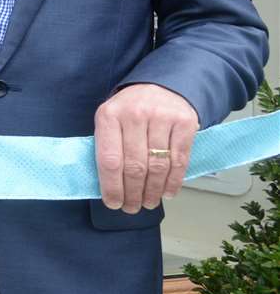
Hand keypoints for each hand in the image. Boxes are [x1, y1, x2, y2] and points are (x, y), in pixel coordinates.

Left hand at [94, 83, 198, 211]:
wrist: (162, 85)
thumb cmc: (130, 109)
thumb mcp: (110, 119)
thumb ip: (109, 145)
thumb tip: (109, 186)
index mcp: (109, 115)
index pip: (109, 159)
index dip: (112, 186)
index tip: (113, 204)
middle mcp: (134, 115)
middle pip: (134, 166)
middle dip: (133, 193)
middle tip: (132, 208)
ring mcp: (161, 117)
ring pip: (157, 166)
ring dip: (153, 191)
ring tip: (148, 203)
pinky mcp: (184, 122)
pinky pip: (179, 160)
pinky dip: (174, 181)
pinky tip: (168, 192)